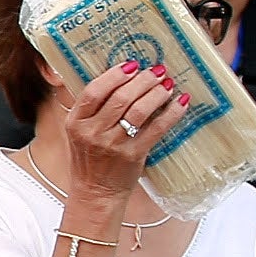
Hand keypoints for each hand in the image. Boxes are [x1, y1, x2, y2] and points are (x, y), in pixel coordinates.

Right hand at [65, 56, 184, 205]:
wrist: (96, 191)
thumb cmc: (90, 159)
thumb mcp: (80, 132)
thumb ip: (92, 109)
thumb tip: (120, 79)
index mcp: (75, 123)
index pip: (94, 92)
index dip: (114, 75)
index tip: (132, 65)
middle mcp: (92, 133)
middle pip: (120, 98)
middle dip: (143, 80)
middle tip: (157, 71)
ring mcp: (113, 145)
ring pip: (139, 111)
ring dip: (157, 93)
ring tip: (167, 84)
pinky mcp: (134, 154)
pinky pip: (157, 128)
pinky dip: (172, 112)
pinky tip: (180, 101)